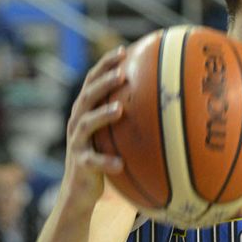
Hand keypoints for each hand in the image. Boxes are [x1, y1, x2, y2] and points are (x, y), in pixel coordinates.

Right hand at [61, 44, 127, 211]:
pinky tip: (120, 164)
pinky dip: (106, 162)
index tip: (124, 51)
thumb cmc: (103, 158)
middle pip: (87, 96)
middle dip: (103, 83)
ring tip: (120, 110)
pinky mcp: (80, 164)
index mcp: (85, 111)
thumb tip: (164, 105)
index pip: (93, 81)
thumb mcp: (115, 136)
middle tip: (123, 74)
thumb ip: (129, 119)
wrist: (80, 190)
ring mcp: (77, 142)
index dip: (105, 64)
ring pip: (86, 124)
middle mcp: (77, 122)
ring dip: (103, 115)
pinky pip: (93, 161)